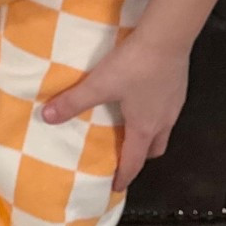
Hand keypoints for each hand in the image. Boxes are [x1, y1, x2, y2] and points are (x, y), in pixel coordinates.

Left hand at [41, 30, 187, 189]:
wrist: (167, 38)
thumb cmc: (133, 66)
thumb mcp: (99, 84)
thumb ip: (73, 100)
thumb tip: (46, 117)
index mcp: (144, 127)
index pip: (134, 161)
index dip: (124, 176)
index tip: (115, 187)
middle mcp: (163, 121)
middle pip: (155, 149)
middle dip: (141, 156)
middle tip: (125, 154)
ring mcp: (175, 104)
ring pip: (164, 129)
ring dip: (150, 133)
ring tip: (133, 124)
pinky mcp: (179, 86)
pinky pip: (168, 109)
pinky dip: (156, 111)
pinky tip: (145, 95)